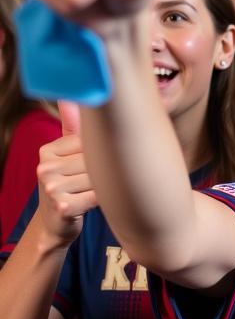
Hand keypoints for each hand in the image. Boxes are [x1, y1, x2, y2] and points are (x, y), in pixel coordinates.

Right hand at [35, 102, 96, 247]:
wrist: (58, 224)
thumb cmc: (72, 186)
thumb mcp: (71, 156)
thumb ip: (73, 127)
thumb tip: (69, 94)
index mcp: (48, 151)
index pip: (89, 143)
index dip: (101, 156)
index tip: (97, 165)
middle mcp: (45, 167)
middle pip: (94, 161)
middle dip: (104, 173)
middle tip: (99, 183)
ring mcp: (51, 187)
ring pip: (98, 179)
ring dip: (104, 188)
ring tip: (96, 193)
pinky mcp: (62, 206)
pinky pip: (97, 197)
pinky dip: (102, 201)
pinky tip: (96, 204)